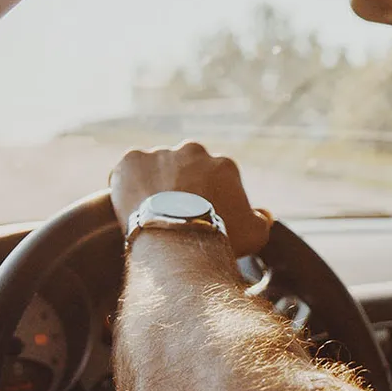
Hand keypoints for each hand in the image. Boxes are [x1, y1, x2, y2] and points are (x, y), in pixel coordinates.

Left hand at [109, 142, 271, 256]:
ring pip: (156, 168)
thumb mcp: (255, 234)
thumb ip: (262, 220)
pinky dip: (127, 184)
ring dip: (154, 184)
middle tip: (173, 214)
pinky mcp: (132, 160)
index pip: (214, 178)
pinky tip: (130, 205)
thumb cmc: (220, 237)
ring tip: (149, 212)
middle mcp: (194, 151)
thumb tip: (264, 214)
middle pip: (185, 168)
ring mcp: (161, 153)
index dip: (206, 198)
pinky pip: (127, 171)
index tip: (198, 216)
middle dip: (180, 185)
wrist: (178, 239)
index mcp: (224, 165)